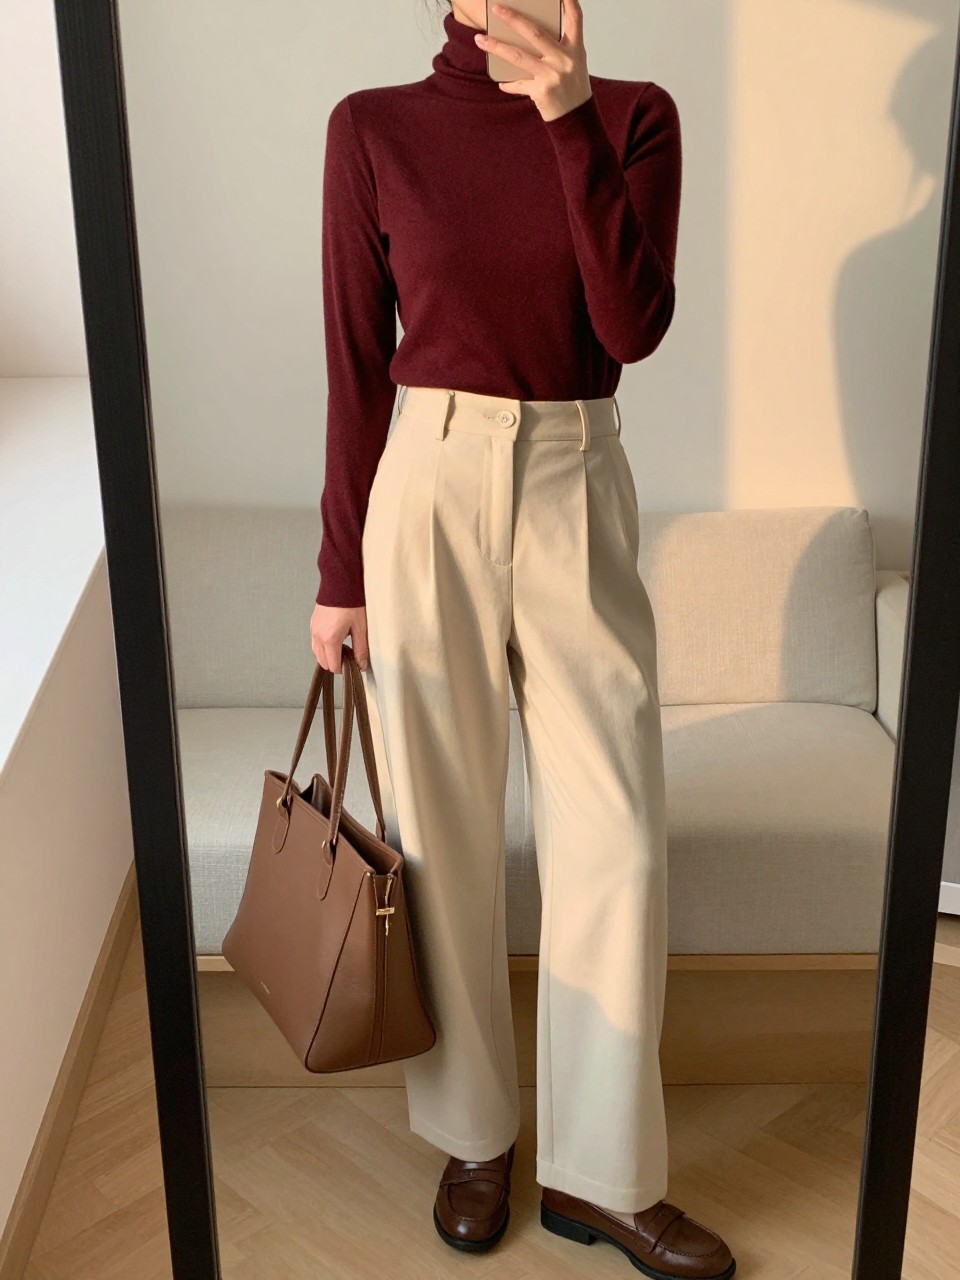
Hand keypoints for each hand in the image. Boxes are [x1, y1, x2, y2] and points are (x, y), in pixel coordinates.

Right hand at [310, 603, 368, 672]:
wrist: (340, 583)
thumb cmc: (350, 602)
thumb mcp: (360, 628)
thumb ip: (361, 649)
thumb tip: (361, 664)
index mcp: (329, 639)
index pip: (333, 666)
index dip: (343, 668)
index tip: (352, 664)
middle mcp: (318, 636)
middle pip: (323, 662)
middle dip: (335, 663)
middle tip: (349, 656)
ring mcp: (313, 630)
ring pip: (317, 653)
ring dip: (328, 655)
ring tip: (343, 647)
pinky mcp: (313, 624)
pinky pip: (315, 643)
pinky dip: (323, 647)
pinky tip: (335, 640)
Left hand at [474, 0, 591, 122]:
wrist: (576, 119)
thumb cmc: (573, 87)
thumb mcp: (573, 63)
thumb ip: (557, 47)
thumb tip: (527, 33)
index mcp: (575, 49)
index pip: (575, 18)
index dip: (568, 1)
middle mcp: (564, 60)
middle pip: (535, 33)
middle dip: (513, 19)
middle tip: (496, 9)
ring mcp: (552, 76)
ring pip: (519, 56)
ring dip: (496, 47)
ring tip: (479, 40)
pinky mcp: (542, 91)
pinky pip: (518, 84)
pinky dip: (509, 83)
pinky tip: (501, 82)